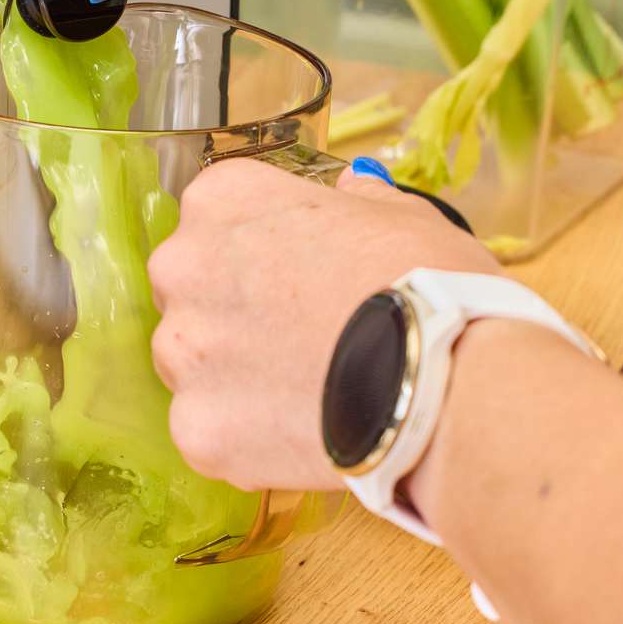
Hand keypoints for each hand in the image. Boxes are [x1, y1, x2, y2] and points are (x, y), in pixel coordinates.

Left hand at [147, 159, 500, 492]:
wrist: (442, 383)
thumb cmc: (429, 287)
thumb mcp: (405, 216)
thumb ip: (360, 199)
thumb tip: (353, 186)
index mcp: (224, 200)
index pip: (219, 219)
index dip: (263, 251)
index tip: (299, 275)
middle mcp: (182, 267)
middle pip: (192, 290)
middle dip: (234, 312)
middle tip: (299, 338)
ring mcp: (180, 351)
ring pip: (191, 363)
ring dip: (232, 375)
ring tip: (303, 392)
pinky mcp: (193, 426)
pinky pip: (205, 429)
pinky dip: (242, 436)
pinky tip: (298, 434)